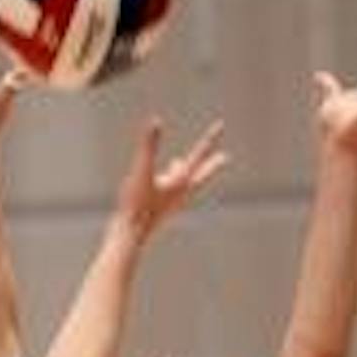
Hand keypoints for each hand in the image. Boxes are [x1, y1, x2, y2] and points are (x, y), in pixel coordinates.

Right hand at [113, 117, 227, 243]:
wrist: (130, 236)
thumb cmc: (137, 206)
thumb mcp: (142, 171)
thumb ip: (149, 146)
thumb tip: (155, 121)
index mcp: (181, 182)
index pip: (199, 154)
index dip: (209, 138)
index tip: (221, 125)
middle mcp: (180, 193)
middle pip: (200, 173)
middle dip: (210, 163)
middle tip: (225, 157)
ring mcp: (170, 202)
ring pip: (182, 183)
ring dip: (185, 171)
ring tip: (179, 160)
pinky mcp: (159, 209)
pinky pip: (168, 191)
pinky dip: (166, 180)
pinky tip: (157, 179)